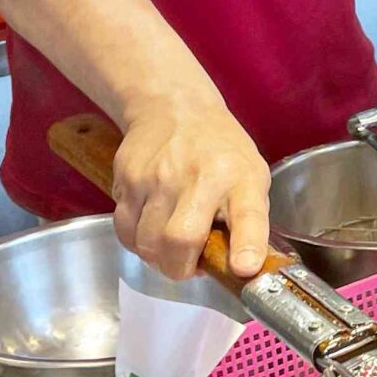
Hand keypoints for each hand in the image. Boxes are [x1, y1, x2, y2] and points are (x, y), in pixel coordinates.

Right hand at [108, 87, 272, 279]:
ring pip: (146, 243)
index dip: (247, 247)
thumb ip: (249, 223)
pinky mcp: (127, 176)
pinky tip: (149, 227)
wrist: (174, 107)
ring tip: (168, 244)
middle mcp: (200, 175)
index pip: (248, 216)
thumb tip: (239, 270)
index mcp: (241, 179)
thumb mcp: (251, 176)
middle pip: (179, 240)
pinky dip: (136, 241)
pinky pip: (125, 230)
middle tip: (187, 266)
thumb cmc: (220, 152)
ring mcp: (158, 175)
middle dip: (180, 269)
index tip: (243, 268)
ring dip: (156, 257)